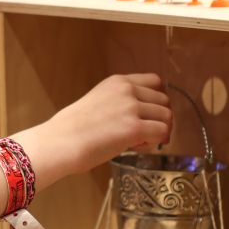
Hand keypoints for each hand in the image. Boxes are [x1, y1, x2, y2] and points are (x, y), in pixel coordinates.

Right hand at [17, 74, 171, 185]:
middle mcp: (128, 90)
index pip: (155, 81)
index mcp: (118, 82)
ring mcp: (132, 108)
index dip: (157, 100)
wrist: (61, 141)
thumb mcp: (98, 100)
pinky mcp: (135, 128)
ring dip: (158, 132)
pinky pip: (162, 133)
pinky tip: (136, 147)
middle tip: (143, 134)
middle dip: (158, 119)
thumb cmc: (72, 128)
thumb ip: (119, 102)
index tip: (149, 114)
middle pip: (164, 101)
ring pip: (167, 118)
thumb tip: (141, 117)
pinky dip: (154, 143)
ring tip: (138, 142)